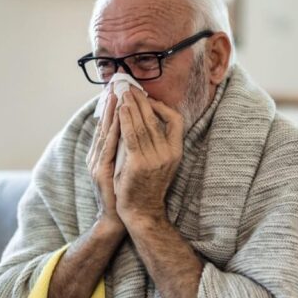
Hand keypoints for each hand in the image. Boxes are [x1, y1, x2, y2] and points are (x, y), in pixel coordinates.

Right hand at [85, 92, 124, 233]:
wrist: (119, 219)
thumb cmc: (123, 195)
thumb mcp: (122, 169)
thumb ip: (122, 152)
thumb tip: (130, 133)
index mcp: (99, 155)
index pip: (106, 127)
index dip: (110, 109)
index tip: (117, 91)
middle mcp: (95, 157)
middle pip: (103, 126)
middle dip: (109, 104)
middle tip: (116, 85)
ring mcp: (96, 164)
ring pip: (104, 132)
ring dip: (109, 113)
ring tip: (115, 95)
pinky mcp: (101, 172)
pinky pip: (107, 147)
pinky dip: (113, 131)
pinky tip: (118, 119)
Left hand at [114, 89, 183, 228]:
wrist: (141, 211)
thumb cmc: (146, 185)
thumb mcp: (160, 162)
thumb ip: (157, 143)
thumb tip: (148, 119)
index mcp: (176, 151)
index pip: (176, 121)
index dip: (163, 107)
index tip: (149, 99)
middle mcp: (169, 153)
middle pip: (156, 118)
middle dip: (142, 100)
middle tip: (131, 86)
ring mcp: (155, 158)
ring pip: (143, 124)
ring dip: (132, 106)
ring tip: (123, 93)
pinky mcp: (139, 163)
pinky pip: (132, 135)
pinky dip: (126, 120)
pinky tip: (120, 110)